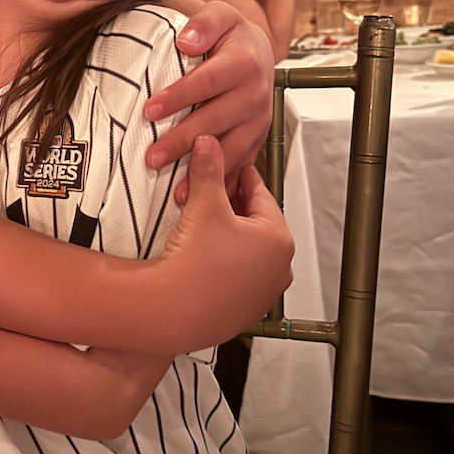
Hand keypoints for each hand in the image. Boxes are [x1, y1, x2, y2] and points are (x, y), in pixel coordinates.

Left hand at [144, 1, 273, 199]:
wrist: (257, 50)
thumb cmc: (230, 35)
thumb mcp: (220, 13)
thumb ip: (204, 21)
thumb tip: (187, 41)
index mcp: (245, 62)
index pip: (207, 81)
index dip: (178, 96)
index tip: (149, 110)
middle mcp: (256, 94)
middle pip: (216, 121)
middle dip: (183, 141)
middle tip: (152, 157)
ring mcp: (259, 121)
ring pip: (231, 149)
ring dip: (203, 170)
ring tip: (177, 189)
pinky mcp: (257, 140)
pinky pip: (240, 164)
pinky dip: (221, 184)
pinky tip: (201, 198)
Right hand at [162, 136, 292, 320]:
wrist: (172, 310)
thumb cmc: (194, 263)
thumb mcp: (204, 205)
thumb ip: (208, 169)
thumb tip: (209, 143)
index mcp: (279, 239)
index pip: (260, 195)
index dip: (241, 178)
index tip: (233, 168)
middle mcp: (280, 268)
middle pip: (256, 224)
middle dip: (234, 208)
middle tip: (213, 196)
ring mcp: (265, 292)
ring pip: (249, 251)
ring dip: (231, 237)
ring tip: (206, 227)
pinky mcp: (247, 309)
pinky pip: (240, 276)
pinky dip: (227, 263)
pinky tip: (206, 257)